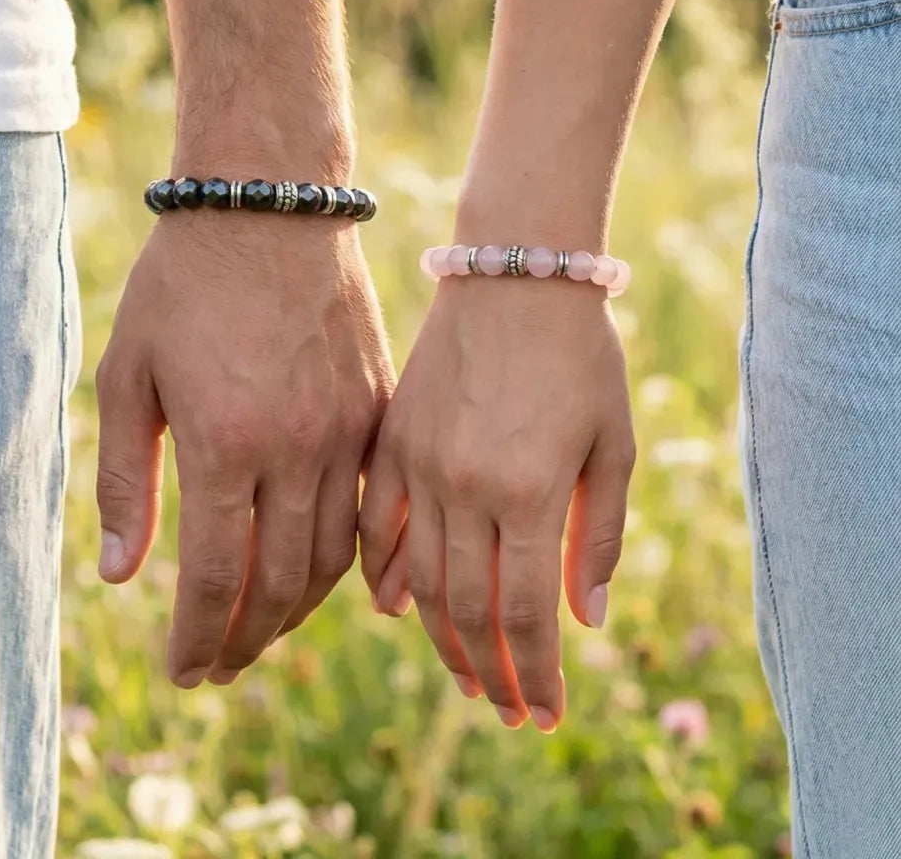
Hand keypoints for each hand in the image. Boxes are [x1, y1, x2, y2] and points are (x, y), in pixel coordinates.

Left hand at [96, 209, 393, 685]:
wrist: (271, 206)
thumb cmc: (184, 283)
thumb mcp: (129, 374)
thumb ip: (127, 481)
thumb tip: (123, 576)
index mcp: (225, 443)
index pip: (217, 580)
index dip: (199, 639)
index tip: (185, 670)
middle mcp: (296, 449)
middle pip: (279, 584)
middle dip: (245, 639)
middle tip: (219, 666)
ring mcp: (347, 431)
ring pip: (332, 557)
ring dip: (294, 608)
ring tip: (261, 628)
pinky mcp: (377, 411)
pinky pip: (369, 508)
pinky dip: (343, 556)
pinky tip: (318, 570)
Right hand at [359, 276, 633, 729]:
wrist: (515, 272)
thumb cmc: (583, 355)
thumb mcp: (614, 443)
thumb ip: (600, 536)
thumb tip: (584, 621)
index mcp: (528, 490)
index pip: (524, 614)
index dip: (534, 674)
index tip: (543, 715)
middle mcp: (463, 487)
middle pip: (468, 609)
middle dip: (491, 673)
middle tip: (506, 711)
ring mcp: (417, 464)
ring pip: (418, 579)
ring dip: (441, 638)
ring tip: (464, 676)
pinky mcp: (390, 440)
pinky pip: (373, 524)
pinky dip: (382, 574)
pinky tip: (392, 609)